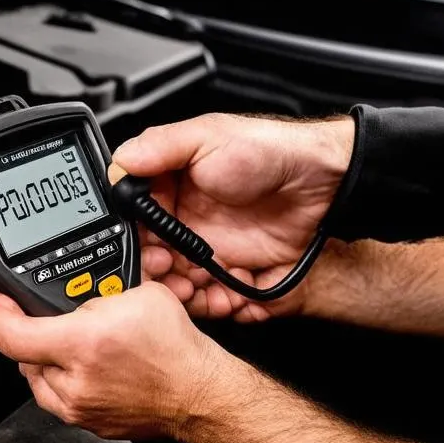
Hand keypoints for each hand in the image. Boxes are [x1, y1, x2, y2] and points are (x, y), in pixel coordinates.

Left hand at [0, 284, 230, 439]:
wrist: (198, 393)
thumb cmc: (176, 349)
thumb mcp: (138, 294)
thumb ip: (96, 291)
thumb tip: (76, 290)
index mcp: (81, 344)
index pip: (8, 333)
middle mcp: (73, 381)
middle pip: (22, 354)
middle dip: (33, 331)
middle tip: (56, 319)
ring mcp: (78, 408)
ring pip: (37, 378)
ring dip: (47, 358)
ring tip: (75, 343)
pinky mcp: (87, 423)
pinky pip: (59, 398)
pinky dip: (65, 380)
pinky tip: (89, 367)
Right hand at [111, 113, 353, 320]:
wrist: (324, 183)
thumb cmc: (270, 151)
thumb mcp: (207, 136)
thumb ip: (158, 147)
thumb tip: (118, 162)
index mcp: (171, 191)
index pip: (134, 225)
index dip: (133, 242)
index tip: (142, 249)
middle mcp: (187, 225)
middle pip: (153, 263)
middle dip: (155, 274)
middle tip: (168, 270)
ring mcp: (211, 253)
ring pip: (180, 288)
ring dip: (182, 295)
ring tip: (193, 288)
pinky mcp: (237, 276)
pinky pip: (216, 302)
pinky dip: (216, 307)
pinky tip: (225, 297)